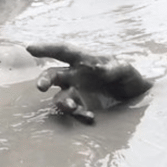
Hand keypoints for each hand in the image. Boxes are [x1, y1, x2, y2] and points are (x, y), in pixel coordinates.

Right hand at [26, 43, 151, 123]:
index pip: (63, 51)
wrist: (137, 97)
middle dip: (45, 79)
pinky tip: (90, 117)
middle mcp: (76, 76)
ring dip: (62, 102)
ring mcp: (78, 93)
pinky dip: (79, 115)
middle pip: (54, 75)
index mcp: (85, 60)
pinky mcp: (83, 108)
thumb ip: (116, 68)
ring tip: (71, 107)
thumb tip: (100, 69)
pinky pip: (74, 112)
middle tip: (41, 87)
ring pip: (60, 97)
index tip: (30, 48)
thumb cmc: (130, 77)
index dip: (46, 48)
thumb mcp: (127, 69)